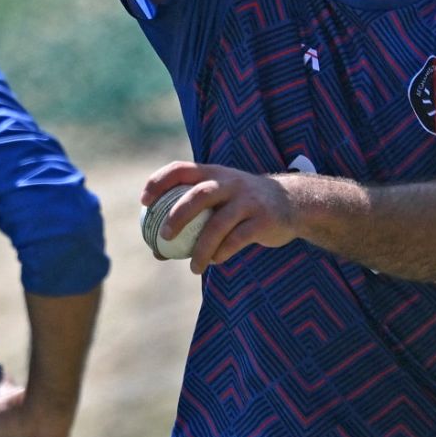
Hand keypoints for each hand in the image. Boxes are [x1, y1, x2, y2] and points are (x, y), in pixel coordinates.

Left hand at [142, 162, 300, 274]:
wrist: (292, 203)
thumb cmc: (243, 205)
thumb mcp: (219, 201)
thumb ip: (192, 219)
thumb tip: (156, 249)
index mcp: (214, 173)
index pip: (181, 169)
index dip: (159, 181)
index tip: (144, 201)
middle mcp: (230, 182)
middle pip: (198, 194)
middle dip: (178, 215)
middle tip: (164, 236)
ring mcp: (248, 200)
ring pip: (218, 224)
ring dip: (201, 248)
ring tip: (193, 267)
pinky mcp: (263, 219)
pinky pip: (237, 239)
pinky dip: (223, 253)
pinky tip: (215, 262)